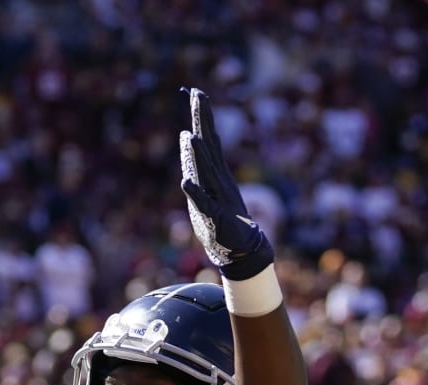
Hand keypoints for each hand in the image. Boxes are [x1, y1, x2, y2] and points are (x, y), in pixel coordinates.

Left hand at [179, 87, 272, 279]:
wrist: (241, 248)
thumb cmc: (222, 219)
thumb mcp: (206, 185)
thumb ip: (197, 161)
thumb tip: (188, 135)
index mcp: (215, 173)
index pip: (207, 139)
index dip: (201, 117)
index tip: (195, 92)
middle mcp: (218, 180)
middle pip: (209, 146)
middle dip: (203, 122)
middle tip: (198, 95)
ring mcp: (218, 198)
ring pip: (206, 172)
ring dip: (198, 154)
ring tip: (189, 135)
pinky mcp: (215, 217)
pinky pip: (203, 204)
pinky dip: (195, 193)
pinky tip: (186, 182)